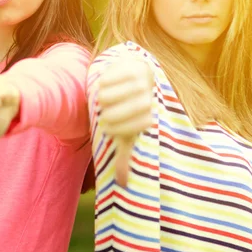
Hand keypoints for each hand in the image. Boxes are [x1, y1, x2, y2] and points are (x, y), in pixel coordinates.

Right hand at [98, 58, 153, 186]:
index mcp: (148, 117)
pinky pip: (108, 79)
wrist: (137, 77)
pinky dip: (103, 84)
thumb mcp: (126, 133)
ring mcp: (142, 82)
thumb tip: (123, 184)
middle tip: (104, 115)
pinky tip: (105, 85)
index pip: (131, 128)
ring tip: (103, 100)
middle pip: (120, 112)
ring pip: (110, 95)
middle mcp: (148, 99)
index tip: (110, 129)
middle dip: (109, 115)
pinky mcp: (131, 67)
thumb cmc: (129, 110)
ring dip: (103, 100)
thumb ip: (124, 157)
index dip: (116, 130)